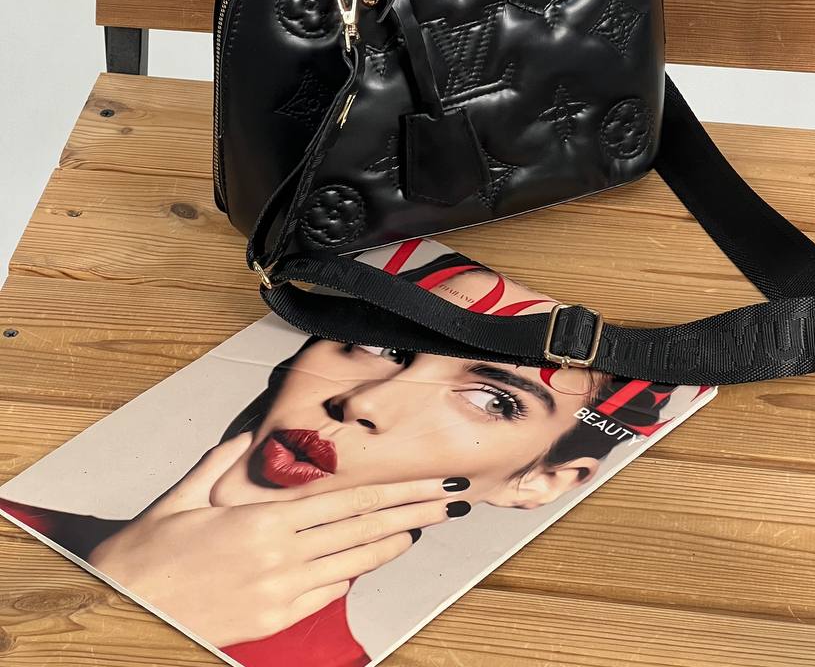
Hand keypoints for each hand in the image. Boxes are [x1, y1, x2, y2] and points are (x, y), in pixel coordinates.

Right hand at [87, 432, 465, 647]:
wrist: (125, 610)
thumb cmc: (149, 553)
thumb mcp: (185, 495)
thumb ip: (224, 461)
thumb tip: (254, 434)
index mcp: (263, 519)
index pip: (347, 499)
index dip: (395, 489)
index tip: (427, 480)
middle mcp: (280, 556)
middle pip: (363, 527)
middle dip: (412, 509)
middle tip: (450, 496)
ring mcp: (281, 591)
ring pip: (354, 561)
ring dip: (395, 540)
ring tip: (428, 522)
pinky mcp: (275, 618)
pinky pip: (328, 591)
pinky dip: (358, 570)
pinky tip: (379, 555)